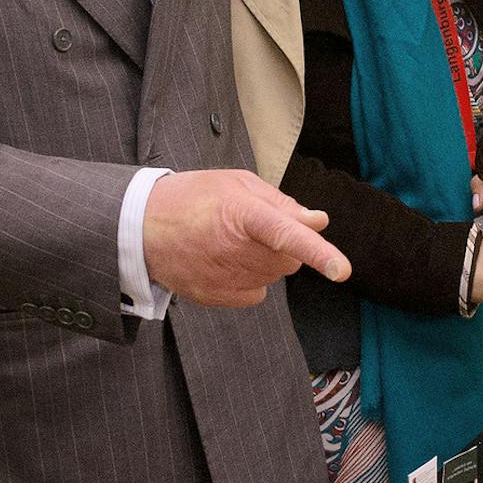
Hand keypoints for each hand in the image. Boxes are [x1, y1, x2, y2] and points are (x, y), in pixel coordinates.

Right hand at [142, 168, 349, 306]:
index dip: (318, 251)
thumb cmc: (193, 198)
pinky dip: (251, 278)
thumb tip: (319, 220)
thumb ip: (282, 203)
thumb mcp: (237, 184)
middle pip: (289, 258)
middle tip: (252, 227)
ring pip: (275, 275)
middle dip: (284, 245)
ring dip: (267, 260)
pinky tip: (225, 261)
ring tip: (231, 240)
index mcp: (242, 214)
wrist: (140, 228)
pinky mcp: (217, 297)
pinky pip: (257, 292)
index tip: (342, 270)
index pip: (287, 234)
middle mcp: (235, 250)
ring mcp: (224, 278)